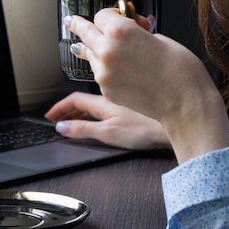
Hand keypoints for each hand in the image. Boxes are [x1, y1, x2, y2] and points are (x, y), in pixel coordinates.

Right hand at [45, 92, 169, 149]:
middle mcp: (111, 96)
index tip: (50, 116)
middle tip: (58, 117)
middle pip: (84, 99)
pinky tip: (102, 112)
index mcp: (102, 102)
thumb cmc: (147, 127)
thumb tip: (61, 128)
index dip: (60, 108)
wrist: (178, 117)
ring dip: (83, 105)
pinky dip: (99, 105)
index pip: (74, 101)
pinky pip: (111, 100)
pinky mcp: (136, 100)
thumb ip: (84, 129)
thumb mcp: (109, 132)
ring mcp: (124, 97)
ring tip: (74, 115)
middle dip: (68, 107)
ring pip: (97, 98)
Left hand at [64, 8, 228, 162]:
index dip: (111, 14)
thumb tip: (128, 30)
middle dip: (79, 25)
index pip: (102, 15)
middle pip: (85, 31)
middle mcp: (107, 50)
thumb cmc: (180, 70)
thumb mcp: (160, 38)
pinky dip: (102, 67)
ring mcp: (103, 72)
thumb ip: (137, 32)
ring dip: (92, 47)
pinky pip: (97, 72)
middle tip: (71, 21)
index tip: (117, 16)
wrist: (184, 103)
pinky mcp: (105, 89)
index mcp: (121, 31)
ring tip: (87, 44)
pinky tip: (111, 66)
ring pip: (89, 52)